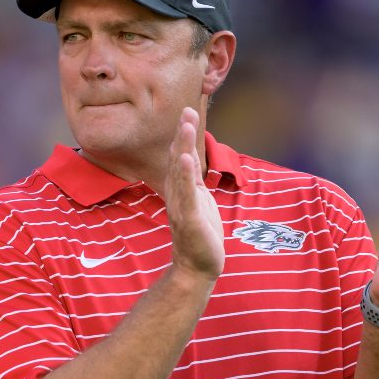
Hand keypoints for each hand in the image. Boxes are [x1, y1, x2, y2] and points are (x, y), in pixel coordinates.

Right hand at [164, 107, 224, 279]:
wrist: (197, 268)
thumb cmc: (200, 235)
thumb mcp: (199, 200)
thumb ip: (193, 179)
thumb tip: (188, 156)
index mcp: (182, 190)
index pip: (181, 157)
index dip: (183, 135)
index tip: (186, 112)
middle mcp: (178, 195)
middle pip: (178, 159)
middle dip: (182, 134)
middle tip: (186, 110)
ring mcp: (182, 206)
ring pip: (181, 172)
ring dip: (182, 147)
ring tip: (185, 126)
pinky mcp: (191, 219)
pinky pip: (187, 194)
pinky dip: (185, 175)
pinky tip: (185, 159)